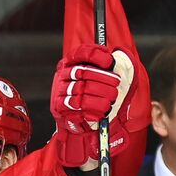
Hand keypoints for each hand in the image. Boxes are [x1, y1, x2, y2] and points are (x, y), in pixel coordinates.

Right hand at [51, 44, 125, 167]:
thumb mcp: (103, 77)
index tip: (110, 61)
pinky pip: (77, 108)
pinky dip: (93, 110)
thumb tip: (116, 57)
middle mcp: (62, 75)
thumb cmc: (94, 96)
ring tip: (111, 100)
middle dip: (104, 78)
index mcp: (71, 63)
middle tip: (116, 84)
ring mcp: (59, 91)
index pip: (81, 53)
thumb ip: (108, 65)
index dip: (96, 55)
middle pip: (83, 71)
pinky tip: (102, 112)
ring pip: (81, 90)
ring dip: (100, 95)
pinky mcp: (59, 108)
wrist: (83, 122)